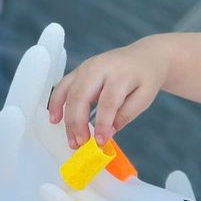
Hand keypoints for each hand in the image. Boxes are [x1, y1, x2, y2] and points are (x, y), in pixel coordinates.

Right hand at [47, 37, 169, 148]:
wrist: (144, 56)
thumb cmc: (145, 79)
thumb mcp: (144, 97)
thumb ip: (126, 114)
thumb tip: (108, 133)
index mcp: (120, 74)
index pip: (108, 101)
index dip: (102, 123)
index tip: (101, 142)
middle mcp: (100, 67)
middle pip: (82, 96)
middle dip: (78, 123)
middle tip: (81, 144)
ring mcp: (86, 67)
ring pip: (69, 93)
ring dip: (67, 118)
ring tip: (72, 140)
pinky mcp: (79, 70)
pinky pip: (63, 86)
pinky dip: (56, 103)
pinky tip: (55, 119)